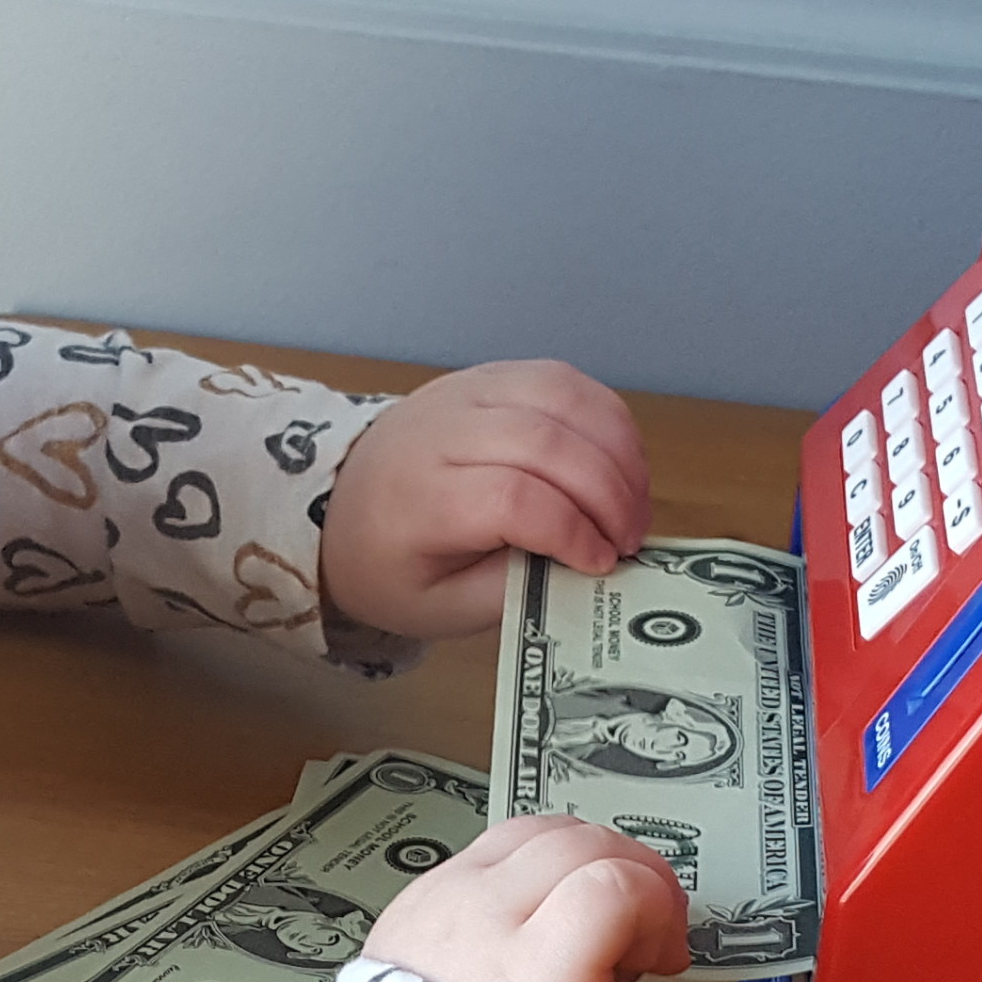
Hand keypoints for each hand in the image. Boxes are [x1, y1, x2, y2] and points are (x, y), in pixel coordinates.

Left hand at [318, 359, 653, 641]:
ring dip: (618, 450)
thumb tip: (589, 570)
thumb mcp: (443, 607)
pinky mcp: (492, 375)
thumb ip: (516, 591)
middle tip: (631, 540)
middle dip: (608, 494)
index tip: (602, 563)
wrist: (345, 502)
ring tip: (635, 503)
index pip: (512, 498)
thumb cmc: (396, 561)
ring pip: (564, 397)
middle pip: (546, 442)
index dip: (572, 530)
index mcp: (419, 498)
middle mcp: (441, 430)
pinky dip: (606, 418)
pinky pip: (565, 379)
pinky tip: (619, 463)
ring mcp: (468, 391)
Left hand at [360, 816, 690, 981]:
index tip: (667, 958)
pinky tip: (537, 908)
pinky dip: (530, 865)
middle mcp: (481, 923)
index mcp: (530, 980)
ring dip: (585, 855)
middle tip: (650, 926)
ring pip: (535, 831)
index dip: (661, 912)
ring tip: (596, 904)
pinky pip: (488, 849)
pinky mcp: (415, 898)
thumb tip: (623, 948)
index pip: (616, 890)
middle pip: (583, 845)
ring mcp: (441, 901)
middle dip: (638, 874)